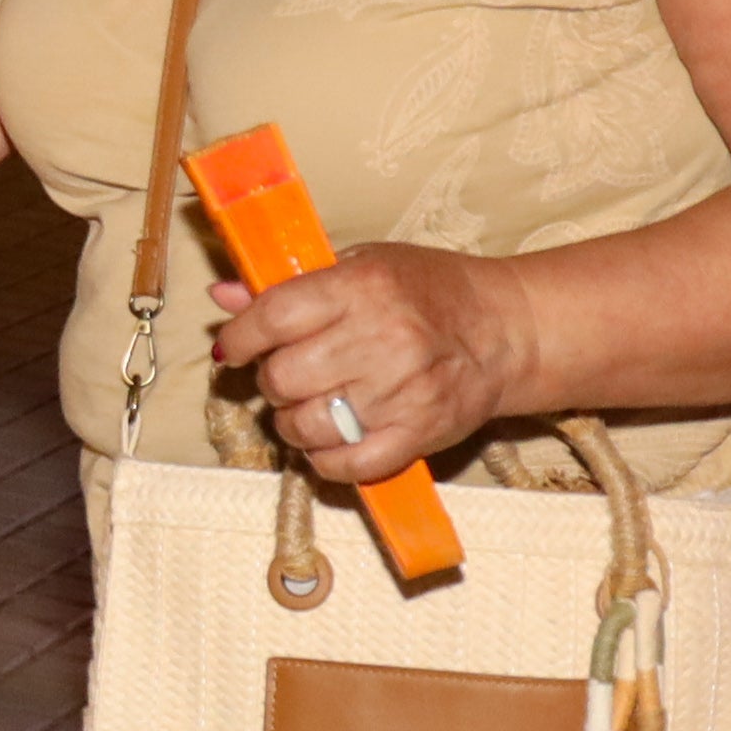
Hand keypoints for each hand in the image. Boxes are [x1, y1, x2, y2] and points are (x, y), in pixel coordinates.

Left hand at [212, 241, 529, 484]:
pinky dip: (325, 460)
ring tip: (308, 408)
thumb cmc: (430, 291)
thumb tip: (223, 295)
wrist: (507, 329)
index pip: (273, 318)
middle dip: (272, 381)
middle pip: (283, 377)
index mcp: (362, 288)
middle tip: (287, 375)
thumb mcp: (363, 266)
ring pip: (307, 426)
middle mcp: (381, 339)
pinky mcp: (419, 436)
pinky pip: (347, 465)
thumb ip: (292, 285)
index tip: (237, 347)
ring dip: (293, 424)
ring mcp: (401, 393)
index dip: (241, 337)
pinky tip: (329, 441)